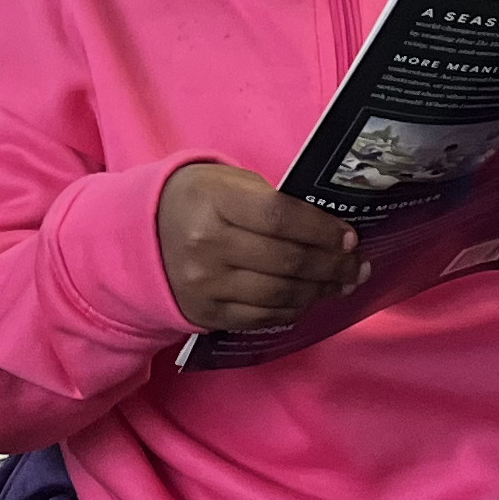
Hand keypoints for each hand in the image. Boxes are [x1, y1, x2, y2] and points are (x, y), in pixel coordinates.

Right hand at [157, 162, 362, 334]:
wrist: (142, 235)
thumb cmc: (198, 200)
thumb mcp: (228, 183)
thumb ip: (273, 201)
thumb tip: (329, 231)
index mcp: (214, 202)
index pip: (280, 217)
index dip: (321, 230)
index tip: (348, 236)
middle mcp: (206, 246)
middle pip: (286, 262)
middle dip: (332, 266)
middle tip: (356, 265)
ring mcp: (205, 284)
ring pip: (279, 294)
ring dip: (319, 291)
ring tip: (341, 283)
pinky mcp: (206, 313)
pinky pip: (262, 317)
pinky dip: (292, 308)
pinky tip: (308, 298)